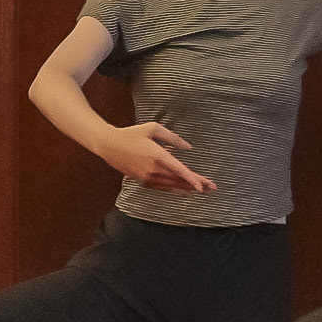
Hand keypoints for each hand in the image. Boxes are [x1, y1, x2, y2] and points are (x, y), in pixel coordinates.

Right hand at [104, 122, 219, 195]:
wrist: (109, 145)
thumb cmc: (131, 134)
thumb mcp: (153, 128)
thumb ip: (173, 137)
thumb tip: (188, 147)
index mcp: (157, 155)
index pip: (178, 170)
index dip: (192, 178)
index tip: (202, 185)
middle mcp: (153, 169)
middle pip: (179, 180)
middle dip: (197, 185)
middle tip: (212, 188)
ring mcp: (147, 177)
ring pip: (172, 186)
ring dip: (188, 189)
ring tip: (204, 191)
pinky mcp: (143, 181)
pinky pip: (163, 188)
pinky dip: (175, 190)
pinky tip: (185, 192)